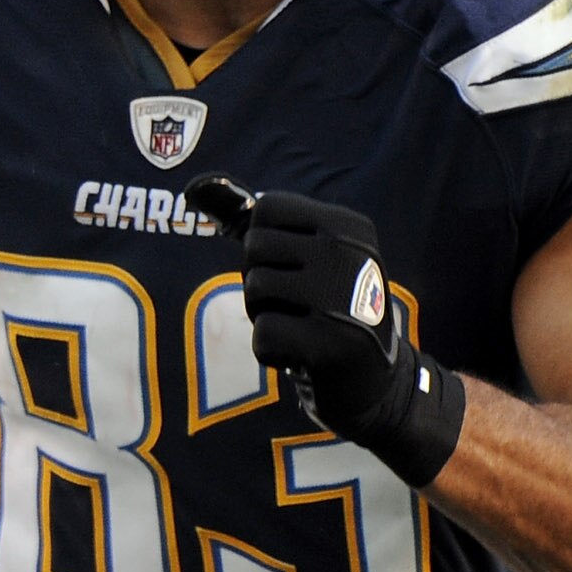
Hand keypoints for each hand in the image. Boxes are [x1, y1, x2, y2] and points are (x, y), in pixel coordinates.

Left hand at [186, 177, 465, 487]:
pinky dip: (271, 351)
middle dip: (260, 282)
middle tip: (296, 306)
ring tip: (301, 328)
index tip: (292, 269)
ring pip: (255, 289)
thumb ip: (260, 226)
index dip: (262, 245)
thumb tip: (195, 188)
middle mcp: (351, 252)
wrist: (377, 384)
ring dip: (265, 315)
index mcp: (348, 224)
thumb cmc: (330, 313)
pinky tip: (303, 356)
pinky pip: (262, 334)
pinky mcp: (332, 344)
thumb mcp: (313, 259)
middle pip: (254, 247)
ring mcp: (344, 297)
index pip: (266, 210)